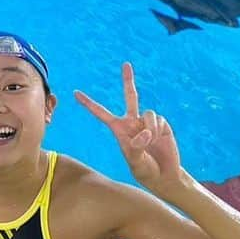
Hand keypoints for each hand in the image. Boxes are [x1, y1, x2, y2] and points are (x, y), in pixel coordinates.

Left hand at [75, 63, 184, 193]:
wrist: (164, 174)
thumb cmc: (144, 170)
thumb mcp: (135, 162)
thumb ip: (135, 148)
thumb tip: (143, 132)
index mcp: (118, 129)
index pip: (100, 113)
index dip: (88, 103)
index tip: (75, 93)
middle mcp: (132, 121)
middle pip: (131, 96)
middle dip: (128, 80)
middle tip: (125, 64)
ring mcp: (147, 121)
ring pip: (147, 112)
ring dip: (149, 129)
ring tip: (149, 143)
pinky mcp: (161, 124)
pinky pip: (157, 119)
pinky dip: (156, 130)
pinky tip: (158, 140)